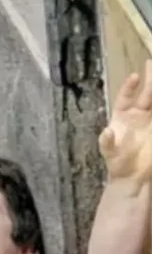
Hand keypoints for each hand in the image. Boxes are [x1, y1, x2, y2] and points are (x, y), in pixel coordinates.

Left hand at [100, 59, 151, 182]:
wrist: (133, 177)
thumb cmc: (118, 163)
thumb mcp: (110, 153)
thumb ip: (107, 142)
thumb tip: (105, 132)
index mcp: (122, 117)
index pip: (126, 96)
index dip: (130, 86)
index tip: (135, 76)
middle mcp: (139, 115)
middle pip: (147, 94)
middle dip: (151, 79)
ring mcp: (151, 121)